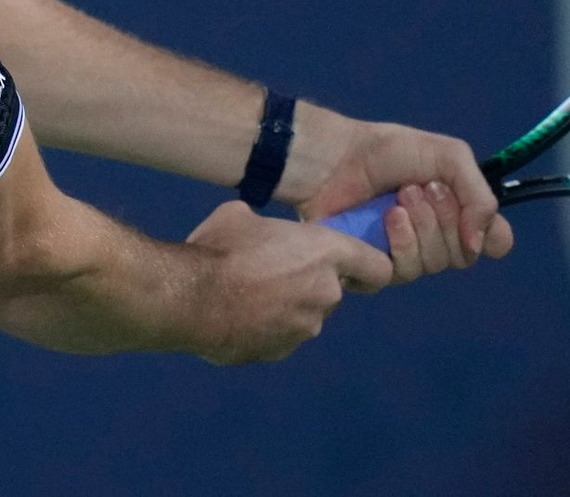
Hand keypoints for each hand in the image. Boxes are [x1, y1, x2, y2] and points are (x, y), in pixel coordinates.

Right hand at [184, 199, 391, 363]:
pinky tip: (236, 315)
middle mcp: (325, 294)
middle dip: (309, 282)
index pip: (378, 268)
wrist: (191, 299)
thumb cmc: (222, 247)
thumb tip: (257, 232)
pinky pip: (280, 335)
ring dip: (286, 305)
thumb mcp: (243, 216)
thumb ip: (266, 227)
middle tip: (272, 268)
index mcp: (326, 254)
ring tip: (246, 293)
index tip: (355, 267)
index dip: (368, 266)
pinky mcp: (280, 353)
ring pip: (305, 315)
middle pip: (332, 290)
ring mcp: (304, 329)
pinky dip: (265, 326)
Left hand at [294, 119, 513, 283]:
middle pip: (464, 255)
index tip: (473, 219)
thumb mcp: (448, 156)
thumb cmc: (388, 152)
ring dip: (422, 227)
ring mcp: (408, 255)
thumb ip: (479, 196)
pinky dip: (401, 242)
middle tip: (421, 188)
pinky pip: (404, 273)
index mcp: (457, 209)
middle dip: (446, 218)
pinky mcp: (378, 267)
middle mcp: (437, 237)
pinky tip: (387, 219)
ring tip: (400, 198)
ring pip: (435, 264)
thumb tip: (480, 247)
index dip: (490, 236)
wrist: (336, 158)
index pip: (494, 242)